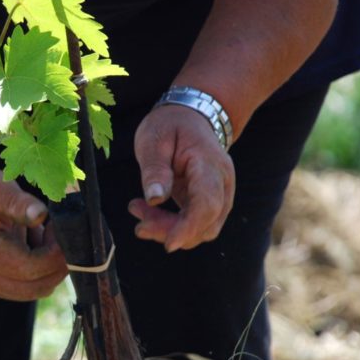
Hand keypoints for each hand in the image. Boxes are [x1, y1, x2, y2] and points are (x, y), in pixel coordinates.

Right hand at [0, 169, 67, 300]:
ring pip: (36, 291)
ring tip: (47, 238)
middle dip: (56, 264)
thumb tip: (40, 214)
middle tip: (60, 235)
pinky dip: (42, 273)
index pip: (27, 267)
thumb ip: (18, 202)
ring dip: (51, 269)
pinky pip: (30, 289)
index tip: (60, 229)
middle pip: (34, 286)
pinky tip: (38, 247)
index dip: (53, 254)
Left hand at [130, 104, 235, 252]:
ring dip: (169, 230)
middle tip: (137, 218)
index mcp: (209, 164)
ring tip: (138, 211)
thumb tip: (154, 199)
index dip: (189, 227)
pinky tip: (149, 213)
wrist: (192, 115)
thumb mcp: (154, 140)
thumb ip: (155, 169)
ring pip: (202, 229)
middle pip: (206, 222)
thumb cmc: (171, 125)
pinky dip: (173, 226)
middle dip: (170, 230)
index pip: (207, 204)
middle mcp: (222, 183)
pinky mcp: (210, 202)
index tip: (168, 244)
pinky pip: (196, 224)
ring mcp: (220, 194)